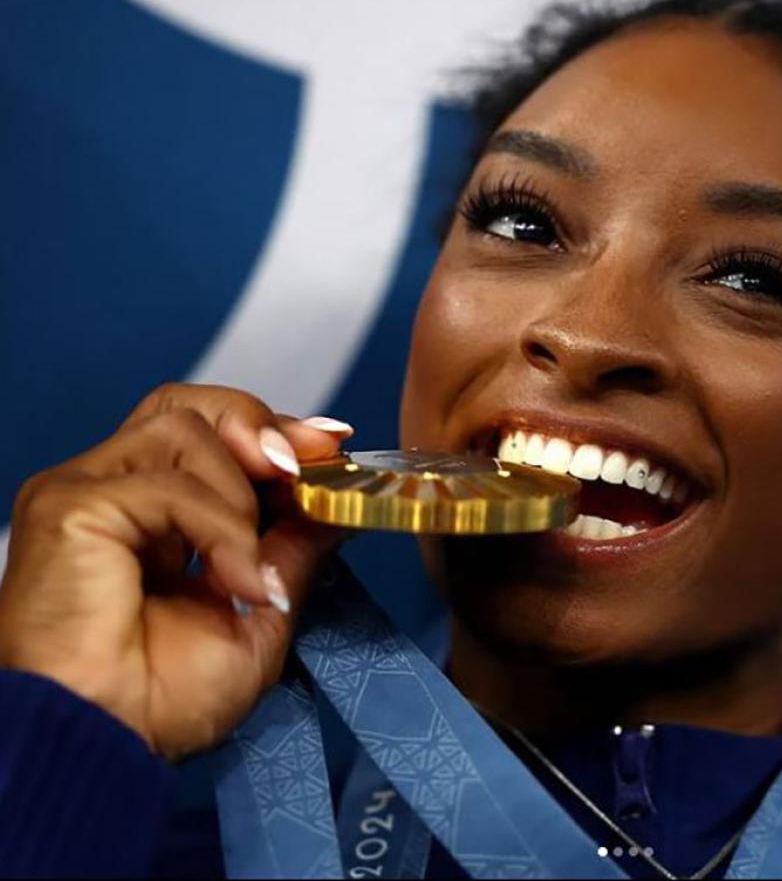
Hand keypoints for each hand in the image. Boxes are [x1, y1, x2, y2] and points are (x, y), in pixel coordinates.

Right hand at [0, 383, 353, 759]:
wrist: (106, 749)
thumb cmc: (160, 702)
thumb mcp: (258, 615)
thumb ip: (292, 552)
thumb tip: (339, 506)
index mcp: (150, 518)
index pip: (207, 434)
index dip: (270, 430)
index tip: (329, 445)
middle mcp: (112, 493)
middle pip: (187, 406)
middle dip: (259, 427)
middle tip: (303, 467)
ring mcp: (85, 493)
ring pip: (184, 430)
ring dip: (241, 496)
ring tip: (248, 567)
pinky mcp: (70, 507)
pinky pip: (171, 487)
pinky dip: (222, 532)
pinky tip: (234, 584)